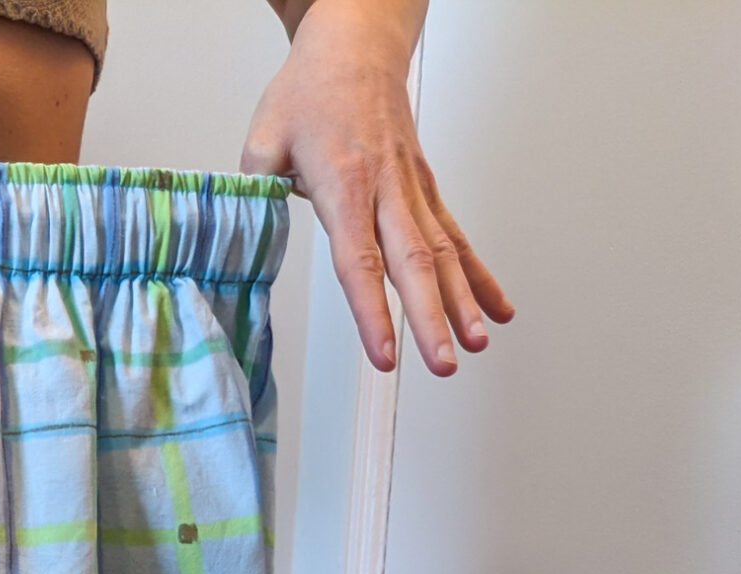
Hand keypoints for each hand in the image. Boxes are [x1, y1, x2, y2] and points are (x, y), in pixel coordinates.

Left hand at [243, 0, 510, 376]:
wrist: (357, 44)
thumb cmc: (310, 90)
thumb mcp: (263, 137)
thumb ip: (255, 194)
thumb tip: (245, 240)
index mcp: (345, 182)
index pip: (359, 260)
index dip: (373, 311)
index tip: (385, 354)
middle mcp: (387, 187)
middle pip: (413, 261)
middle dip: (431, 317)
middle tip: (443, 362)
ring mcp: (412, 188)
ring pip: (443, 251)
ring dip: (462, 301)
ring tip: (476, 344)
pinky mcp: (425, 189)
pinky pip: (456, 236)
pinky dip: (477, 275)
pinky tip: (495, 310)